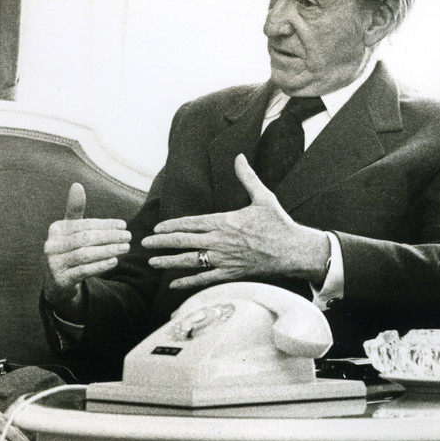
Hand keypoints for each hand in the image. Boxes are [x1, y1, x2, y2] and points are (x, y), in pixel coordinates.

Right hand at [43, 183, 130, 311]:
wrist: (58, 281)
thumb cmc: (69, 249)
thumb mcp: (71, 229)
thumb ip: (75, 209)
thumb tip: (77, 185)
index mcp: (56, 230)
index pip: (83, 225)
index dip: (104, 224)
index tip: (123, 225)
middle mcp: (51, 246)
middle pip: (84, 239)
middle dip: (108, 237)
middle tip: (128, 236)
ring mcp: (54, 264)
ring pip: (84, 255)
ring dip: (107, 251)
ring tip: (125, 248)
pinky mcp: (61, 280)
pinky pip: (83, 271)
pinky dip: (100, 265)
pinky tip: (114, 261)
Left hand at [141, 154, 328, 290]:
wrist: (295, 251)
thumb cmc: (279, 224)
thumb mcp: (263, 197)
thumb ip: (247, 177)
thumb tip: (239, 157)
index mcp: (225, 222)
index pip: (191, 223)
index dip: (172, 226)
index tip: (157, 228)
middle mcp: (220, 241)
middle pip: (185, 241)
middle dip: (162, 242)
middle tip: (144, 243)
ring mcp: (224, 259)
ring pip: (190, 261)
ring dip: (169, 261)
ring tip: (152, 261)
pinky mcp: (231, 273)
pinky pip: (204, 279)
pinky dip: (187, 282)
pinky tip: (173, 283)